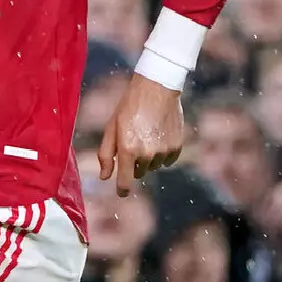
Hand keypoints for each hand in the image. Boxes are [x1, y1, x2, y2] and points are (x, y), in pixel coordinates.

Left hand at [98, 74, 183, 196]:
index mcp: (127, 149)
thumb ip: (105, 154)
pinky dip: (162, 153)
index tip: (121, 192)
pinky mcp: (177, 148)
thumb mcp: (111, 127)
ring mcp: (163, 152)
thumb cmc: (129, 107)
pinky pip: (167, 161)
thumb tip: (104, 177)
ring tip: (146, 133)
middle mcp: (146, 154)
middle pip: (138, 172)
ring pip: (153, 166)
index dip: (122, 189)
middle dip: (133, 162)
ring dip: (148, 156)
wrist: (156, 89)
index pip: (125, 182)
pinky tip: (159, 134)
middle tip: (133, 140)